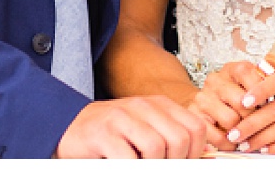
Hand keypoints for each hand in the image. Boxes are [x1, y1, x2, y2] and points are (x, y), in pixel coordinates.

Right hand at [55, 97, 208, 158]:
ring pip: (157, 149)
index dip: (196, 154)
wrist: (69, 127)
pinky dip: (132, 170)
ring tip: (142, 169)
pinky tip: (125, 169)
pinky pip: (129, 159)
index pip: (195, 127)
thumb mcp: (145, 131)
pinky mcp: (103, 134)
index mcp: (159, 105)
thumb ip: (171, 139)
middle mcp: (143, 107)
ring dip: (154, 168)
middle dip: (176, 164)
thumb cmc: (111, 135)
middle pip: (180, 139)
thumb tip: (204, 157)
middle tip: (162, 170)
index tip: (185, 166)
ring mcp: (122, 118)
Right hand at [187, 61, 266, 150]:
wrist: (204, 103)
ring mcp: (203, 98)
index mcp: (231, 69)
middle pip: (241, 101)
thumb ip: (264, 85)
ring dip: (241, 131)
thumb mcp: (249, 85)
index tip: (268, 103)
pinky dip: (229, 144)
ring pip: (231, 120)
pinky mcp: (195, 117)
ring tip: (245, 133)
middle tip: (258, 123)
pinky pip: (218, 136)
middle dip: (253, 116)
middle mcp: (215, 80)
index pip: (248, 73)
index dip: (261, 91)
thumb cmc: (234, 96)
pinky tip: (233, 141)